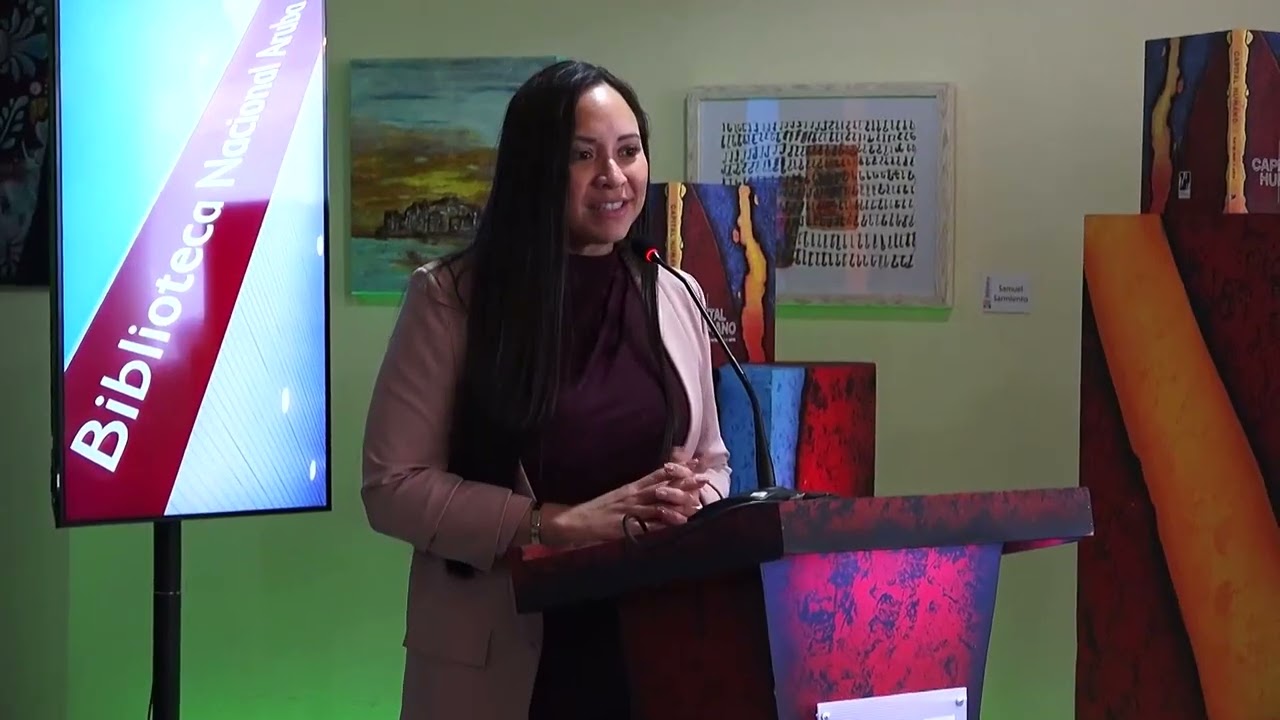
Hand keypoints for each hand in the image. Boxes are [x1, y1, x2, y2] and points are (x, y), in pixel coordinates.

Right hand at [543, 463, 700, 545]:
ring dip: (679, 501)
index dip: (678, 467)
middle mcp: (634, 494)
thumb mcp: (620, 497)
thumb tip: (657, 490)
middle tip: (703, 477)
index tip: (695, 462)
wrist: (576, 520)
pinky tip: (680, 521)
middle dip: (685, 482)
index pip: (659, 473)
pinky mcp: (627, 523)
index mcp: (633, 487)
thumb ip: (638, 493)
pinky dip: (666, 520)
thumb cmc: (598, 510)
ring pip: (659, 501)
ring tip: (697, 501)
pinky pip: (650, 521)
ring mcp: (631, 508)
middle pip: (663, 485)